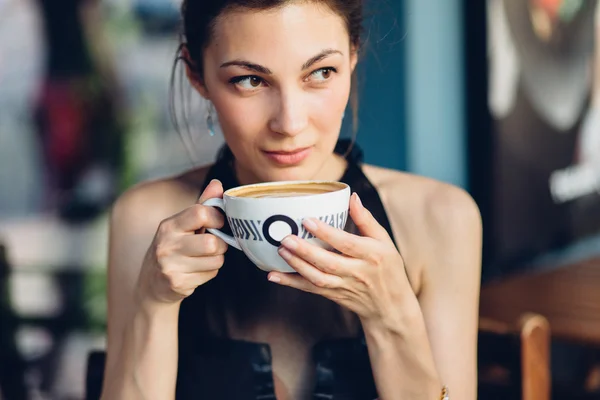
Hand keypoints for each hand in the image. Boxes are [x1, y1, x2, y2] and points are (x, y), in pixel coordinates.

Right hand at [137, 179, 227, 304]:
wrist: (151, 284)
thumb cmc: (173, 248)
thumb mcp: (182, 225)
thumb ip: (202, 205)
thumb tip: (217, 184)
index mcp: (169, 226)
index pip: (200, 213)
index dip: (216, 218)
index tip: (217, 223)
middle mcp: (167, 245)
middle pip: (212, 242)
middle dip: (220, 244)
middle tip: (212, 245)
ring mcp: (171, 266)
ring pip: (216, 260)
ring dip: (216, 259)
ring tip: (203, 258)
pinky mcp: (178, 283)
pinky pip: (211, 274)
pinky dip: (210, 272)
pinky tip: (196, 271)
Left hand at [268, 193, 413, 324]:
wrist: (390, 307)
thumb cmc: (388, 268)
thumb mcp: (384, 242)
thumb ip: (366, 220)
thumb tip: (352, 197)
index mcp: (371, 255)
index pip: (346, 243)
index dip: (326, 233)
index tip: (308, 220)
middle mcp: (357, 272)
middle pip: (328, 262)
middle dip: (305, 251)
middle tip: (286, 238)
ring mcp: (344, 286)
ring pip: (318, 278)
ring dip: (297, 266)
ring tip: (281, 251)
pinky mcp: (333, 295)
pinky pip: (311, 289)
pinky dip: (292, 283)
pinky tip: (274, 276)